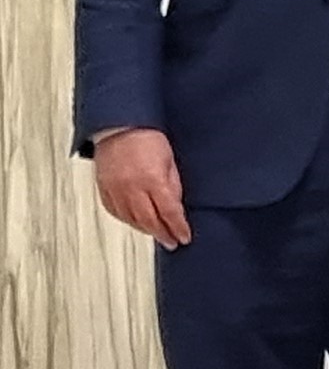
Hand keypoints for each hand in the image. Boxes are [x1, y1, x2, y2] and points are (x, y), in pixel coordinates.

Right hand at [92, 128, 191, 247]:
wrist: (119, 126)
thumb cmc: (147, 138)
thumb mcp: (170, 160)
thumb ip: (173, 186)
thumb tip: (176, 208)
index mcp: (152, 179)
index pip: (169, 212)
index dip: (178, 228)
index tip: (184, 237)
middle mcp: (131, 187)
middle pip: (148, 220)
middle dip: (162, 234)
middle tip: (172, 242)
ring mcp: (115, 189)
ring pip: (130, 219)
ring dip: (145, 229)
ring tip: (157, 234)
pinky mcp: (103, 188)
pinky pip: (115, 211)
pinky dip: (127, 220)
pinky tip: (136, 223)